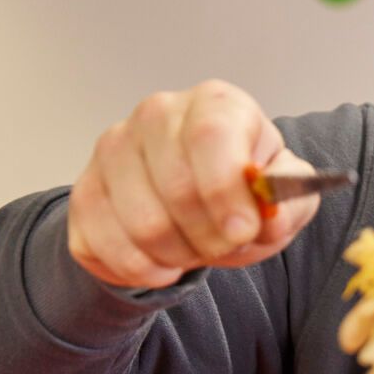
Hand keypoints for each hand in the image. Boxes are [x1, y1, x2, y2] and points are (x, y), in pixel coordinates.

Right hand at [67, 79, 320, 287]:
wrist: (201, 199)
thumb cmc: (244, 189)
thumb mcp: (285, 194)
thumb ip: (289, 203)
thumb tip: (267, 217)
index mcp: (215, 103)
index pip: (210, 136)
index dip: (225, 190)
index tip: (244, 231)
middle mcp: (157, 115)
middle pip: (175, 187)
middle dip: (210, 236)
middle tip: (226, 245)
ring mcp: (112, 149)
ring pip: (141, 224)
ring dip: (179, 256)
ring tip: (196, 250)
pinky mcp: (84, 190)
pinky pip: (103, 245)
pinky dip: (141, 270)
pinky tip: (163, 263)